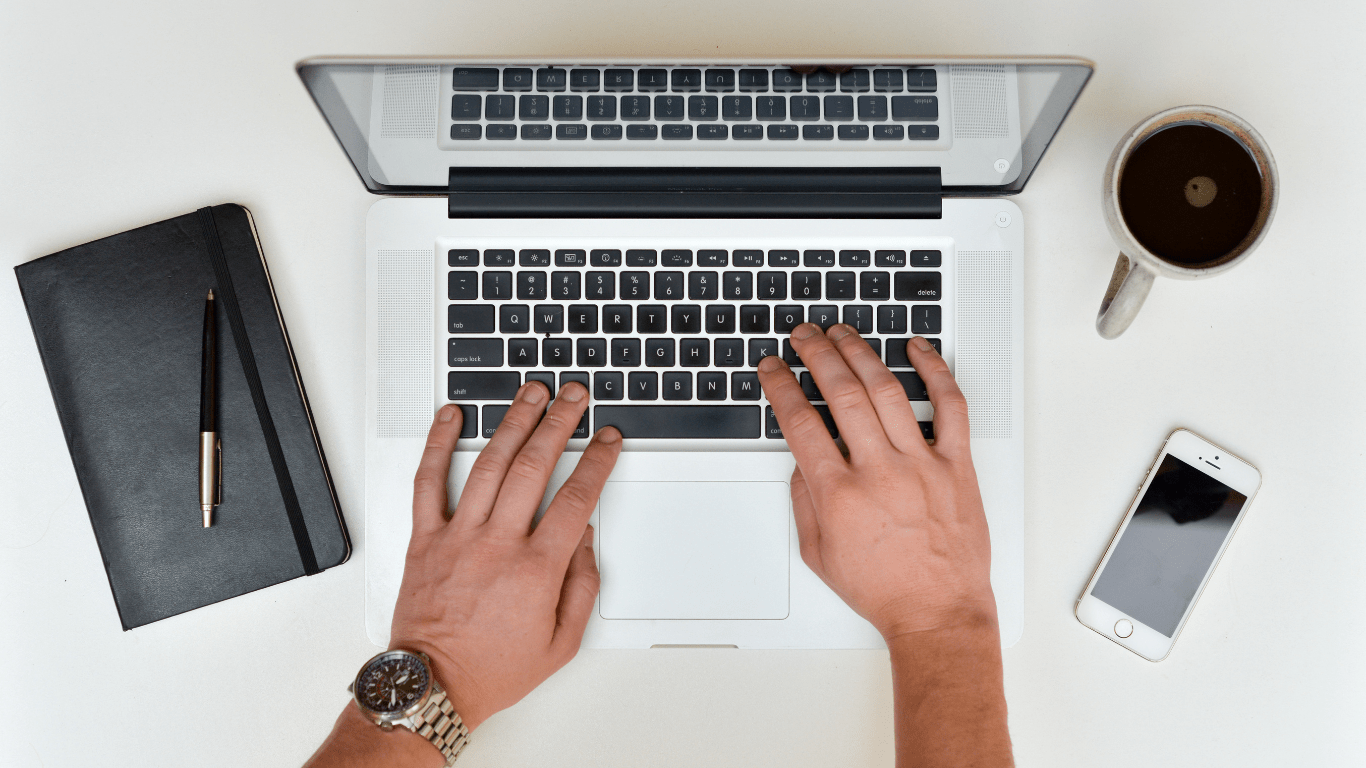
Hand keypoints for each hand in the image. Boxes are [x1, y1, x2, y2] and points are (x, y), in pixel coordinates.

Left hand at [389, 382, 620, 730]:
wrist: (433, 687)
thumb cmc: (493, 669)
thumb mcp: (561, 643)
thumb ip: (582, 587)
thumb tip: (585, 539)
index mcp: (535, 569)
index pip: (576, 498)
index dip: (597, 462)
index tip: (608, 440)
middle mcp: (497, 544)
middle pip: (535, 467)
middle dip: (560, 423)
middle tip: (574, 398)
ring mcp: (457, 537)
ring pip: (489, 464)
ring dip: (513, 422)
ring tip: (530, 393)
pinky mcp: (424, 539)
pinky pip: (428, 481)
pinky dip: (437, 444)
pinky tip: (451, 416)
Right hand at [757, 324, 995, 640]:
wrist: (938, 612)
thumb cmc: (883, 589)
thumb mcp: (819, 553)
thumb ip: (805, 501)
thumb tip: (802, 460)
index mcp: (840, 494)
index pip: (801, 422)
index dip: (781, 387)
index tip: (773, 369)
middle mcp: (880, 472)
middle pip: (841, 393)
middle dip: (816, 355)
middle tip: (804, 336)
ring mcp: (921, 464)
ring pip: (887, 390)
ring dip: (860, 353)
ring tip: (843, 334)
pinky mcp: (956, 465)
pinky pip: (950, 406)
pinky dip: (935, 371)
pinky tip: (917, 349)